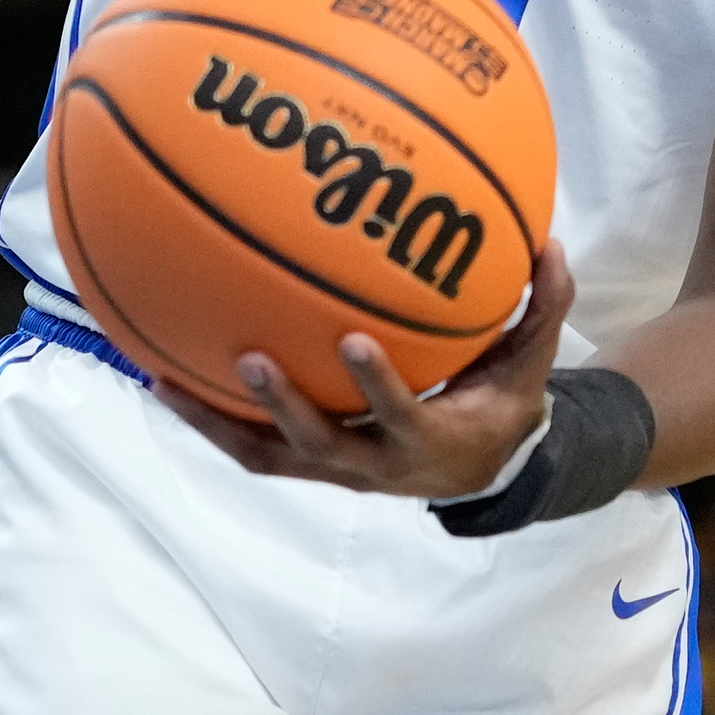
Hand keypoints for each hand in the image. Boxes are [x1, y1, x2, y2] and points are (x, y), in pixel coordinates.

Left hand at [154, 241, 579, 499]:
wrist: (481, 472)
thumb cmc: (502, 404)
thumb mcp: (533, 362)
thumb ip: (544, 306)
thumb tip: (550, 242)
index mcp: (430, 438)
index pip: (401, 414)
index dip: (377, 385)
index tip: (354, 339)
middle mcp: (375, 464)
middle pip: (319, 445)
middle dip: (286, 407)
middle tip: (252, 358)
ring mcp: (336, 469)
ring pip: (267, 455)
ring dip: (216, 422)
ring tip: (164, 380)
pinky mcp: (309, 465)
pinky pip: (252, 447)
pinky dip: (209, 419)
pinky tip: (166, 379)